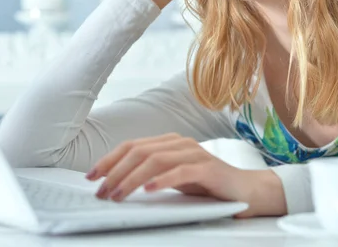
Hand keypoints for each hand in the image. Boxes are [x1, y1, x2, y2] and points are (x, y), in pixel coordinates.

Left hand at [84, 133, 287, 217]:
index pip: (132, 146)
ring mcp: (194, 153)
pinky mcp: (208, 168)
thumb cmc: (206, 186)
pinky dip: (162, 180)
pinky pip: (180, 171)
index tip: (91, 176)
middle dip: (115, 171)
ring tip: (118, 194)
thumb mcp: (172, 179)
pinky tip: (148, 190)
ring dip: (132, 178)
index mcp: (169, 143)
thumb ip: (150, 175)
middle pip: (139, 151)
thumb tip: (115, 184)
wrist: (246, 191)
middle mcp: (180, 143)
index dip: (109, 159)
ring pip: (155, 160)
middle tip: (101, 191)